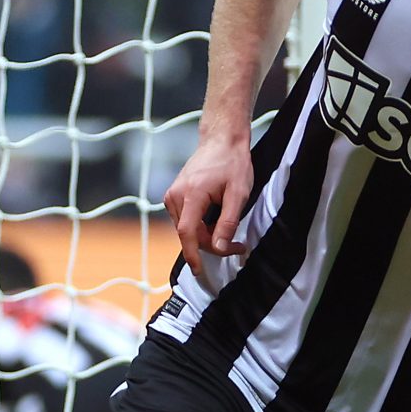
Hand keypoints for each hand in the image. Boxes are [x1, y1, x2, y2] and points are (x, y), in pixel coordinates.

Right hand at [164, 130, 255, 280]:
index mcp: (191, 194)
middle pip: (189, 234)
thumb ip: (228, 222)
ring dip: (206, 236)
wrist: (221, 141)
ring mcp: (172, 195)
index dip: (193, 255)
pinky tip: (216, 220)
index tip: (199, 271)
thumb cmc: (232, 163)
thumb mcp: (238, 194)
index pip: (187, 233)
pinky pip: (185, 221)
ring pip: (187, 229)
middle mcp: (175, 196)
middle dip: (211, 244)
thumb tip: (219, 247)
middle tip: (238, 245)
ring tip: (229, 231)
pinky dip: (200, 227)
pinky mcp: (173, 196)